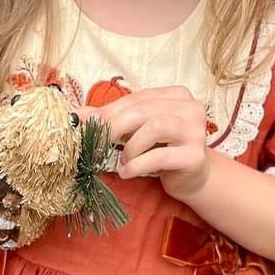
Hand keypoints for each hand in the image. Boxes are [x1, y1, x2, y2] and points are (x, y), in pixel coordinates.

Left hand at [76, 86, 210, 201]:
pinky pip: (160, 156)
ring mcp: (196, 131)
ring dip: (130, 146)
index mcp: (177, 95)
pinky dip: (137, 164)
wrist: (194, 178)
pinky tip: (127, 172)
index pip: (138, 97)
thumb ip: (114, 119)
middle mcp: (190, 108)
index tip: (86, 121)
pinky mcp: (195, 156)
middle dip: (115, 125)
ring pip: (154, 127)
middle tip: (97, 142)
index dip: (110, 109)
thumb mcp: (138, 130)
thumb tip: (78, 116)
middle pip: (145, 110)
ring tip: (121, 161)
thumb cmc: (163, 149)